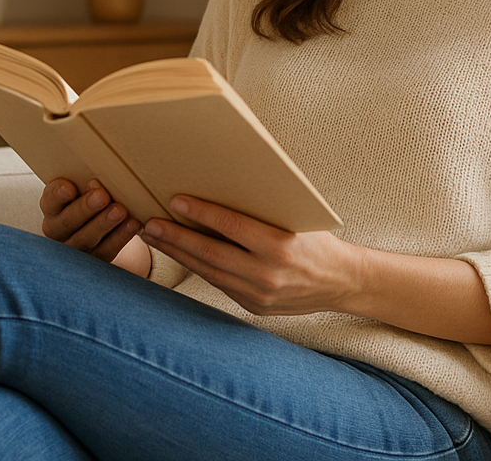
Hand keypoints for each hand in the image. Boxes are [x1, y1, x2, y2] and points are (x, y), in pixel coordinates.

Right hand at [39, 178, 141, 263]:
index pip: (50, 200)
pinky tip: (133, 224)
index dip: (58, 195)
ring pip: (86, 239)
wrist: (100, 220)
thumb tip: (102, 167)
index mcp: (52, 207)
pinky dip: (121, 237)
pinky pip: (107, 250)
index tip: (69, 187)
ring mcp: (75, 248)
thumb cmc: (90, 194)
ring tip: (120, 210)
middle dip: (85, 209)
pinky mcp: (96, 259)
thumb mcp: (83, 184)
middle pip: (67, 222)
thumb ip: (85, 178)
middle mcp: (58, 230)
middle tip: (102, 196)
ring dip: (104, 224)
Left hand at [139, 195, 360, 315]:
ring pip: (209, 272)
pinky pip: (220, 284)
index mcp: (281, 246)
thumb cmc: (317, 240)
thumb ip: (263, 210)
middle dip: (176, 237)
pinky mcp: (254, 306)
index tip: (176, 200)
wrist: (341, 282)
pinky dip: (198, 268)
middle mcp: (268, 274)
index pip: (232, 226)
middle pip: (211, 253)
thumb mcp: (297, 218)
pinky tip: (180, 254)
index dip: (202, 213)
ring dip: (178, 254)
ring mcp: (259, 294)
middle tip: (149, 223)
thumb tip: (224, 184)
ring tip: (154, 238)